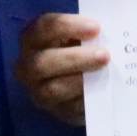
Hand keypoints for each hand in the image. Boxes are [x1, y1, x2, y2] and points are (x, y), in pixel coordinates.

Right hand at [16, 12, 106, 126]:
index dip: (68, 26)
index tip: (95, 27)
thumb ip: (88, 29)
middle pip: (44, 62)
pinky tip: (103, 91)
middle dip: (75, 58)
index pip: (44, 27)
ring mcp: (38, 91)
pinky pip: (69, 108)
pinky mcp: (56, 110)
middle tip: (105, 55)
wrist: (78, 77)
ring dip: (80, 80)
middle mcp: (27, 65)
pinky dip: (86, 99)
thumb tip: (109, 25)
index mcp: (32, 38)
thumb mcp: (78, 33)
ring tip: (105, 71)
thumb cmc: (78, 45)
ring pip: (52, 89)